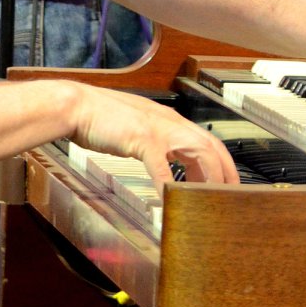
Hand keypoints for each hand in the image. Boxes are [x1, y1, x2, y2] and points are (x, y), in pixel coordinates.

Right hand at [71, 83, 240, 189]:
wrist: (77, 106)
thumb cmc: (102, 118)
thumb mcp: (138, 128)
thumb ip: (156, 142)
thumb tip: (167, 165)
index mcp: (170, 120)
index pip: (208, 140)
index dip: (222, 163)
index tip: (227, 184)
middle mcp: (169, 122)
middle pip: (210, 146)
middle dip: (223, 172)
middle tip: (228, 197)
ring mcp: (156, 129)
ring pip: (196, 152)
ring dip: (207, 177)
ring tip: (209, 200)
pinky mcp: (140, 138)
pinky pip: (161, 165)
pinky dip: (168, 184)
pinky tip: (169, 200)